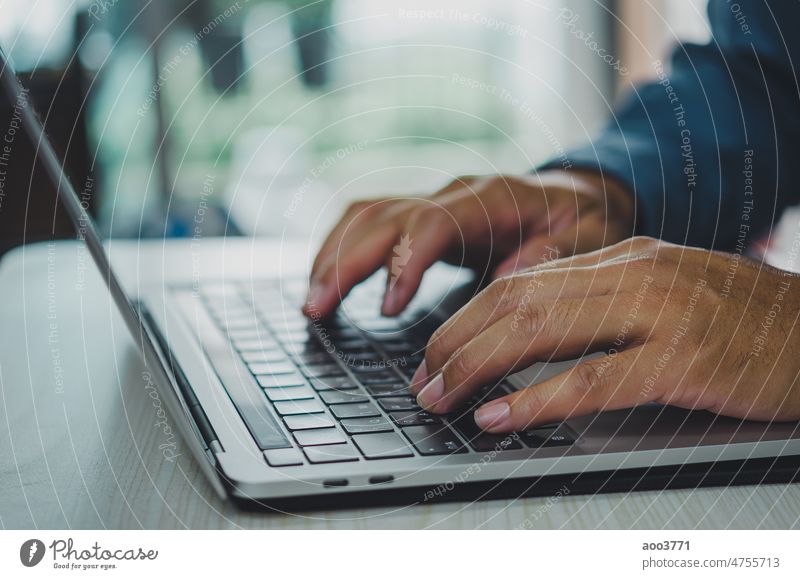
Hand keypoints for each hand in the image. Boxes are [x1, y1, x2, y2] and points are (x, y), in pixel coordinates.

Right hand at [303, 170, 633, 317]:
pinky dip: (341, 249)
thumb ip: (551, 253)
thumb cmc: (580, 220)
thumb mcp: (586, 236)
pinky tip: (325, 280)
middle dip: (345, 262)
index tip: (386, 306)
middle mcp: (453, 194)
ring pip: (366, 215)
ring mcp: (433, 201)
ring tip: (311, 302)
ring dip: (332, 256)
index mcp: (491, 197)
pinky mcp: (422, 216)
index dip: (403, 261)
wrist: (575, 196)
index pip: (432, 222)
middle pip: (383, 217)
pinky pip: (369, 222)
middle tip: (316, 309)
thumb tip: (511, 273)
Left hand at [410, 237, 799, 430]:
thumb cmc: (738, 317)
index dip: (465, 319)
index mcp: (621, 258)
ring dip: (479, 368)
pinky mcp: (684, 361)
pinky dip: (538, 399)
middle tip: (423, 382)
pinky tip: (501, 415)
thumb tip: (529, 322)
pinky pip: (593, 379)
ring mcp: (659, 314)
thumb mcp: (661, 290)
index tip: (435, 352)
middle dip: (456, 344)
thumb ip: (599, 298)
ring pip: (541, 331)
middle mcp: (632, 274)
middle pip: (515, 302)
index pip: (518, 281)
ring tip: (443, 398)